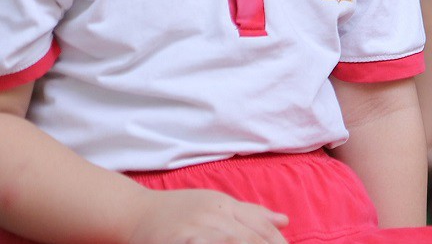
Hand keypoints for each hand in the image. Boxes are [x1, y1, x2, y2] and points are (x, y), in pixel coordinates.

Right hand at [127, 189, 288, 243]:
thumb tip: (284, 221)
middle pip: (247, 237)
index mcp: (226, 206)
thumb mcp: (217, 205)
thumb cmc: (178, 210)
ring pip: (229, 241)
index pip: (260, 227)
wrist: (133, 211)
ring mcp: (193, 228)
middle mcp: (213, 215)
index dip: (277, 243)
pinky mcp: (175, 240)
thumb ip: (251, 214)